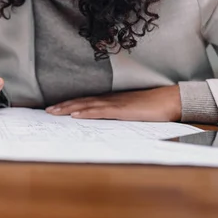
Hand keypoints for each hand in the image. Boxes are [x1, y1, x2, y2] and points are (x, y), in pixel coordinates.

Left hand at [45, 85, 181, 121]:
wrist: (170, 99)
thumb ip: (118, 113)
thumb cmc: (153, 106)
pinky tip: (76, 115)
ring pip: (86, 105)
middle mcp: (109, 99)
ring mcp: (115, 104)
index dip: (69, 104)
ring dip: (69, 108)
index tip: (55, 107)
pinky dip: (86, 113)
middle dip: (63, 106)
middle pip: (81, 101)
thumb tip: (108, 118)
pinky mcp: (122, 110)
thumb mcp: (131, 110)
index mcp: (111, 100)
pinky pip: (101, 111)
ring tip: (54, 112)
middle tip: (47, 111)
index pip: (85, 101)